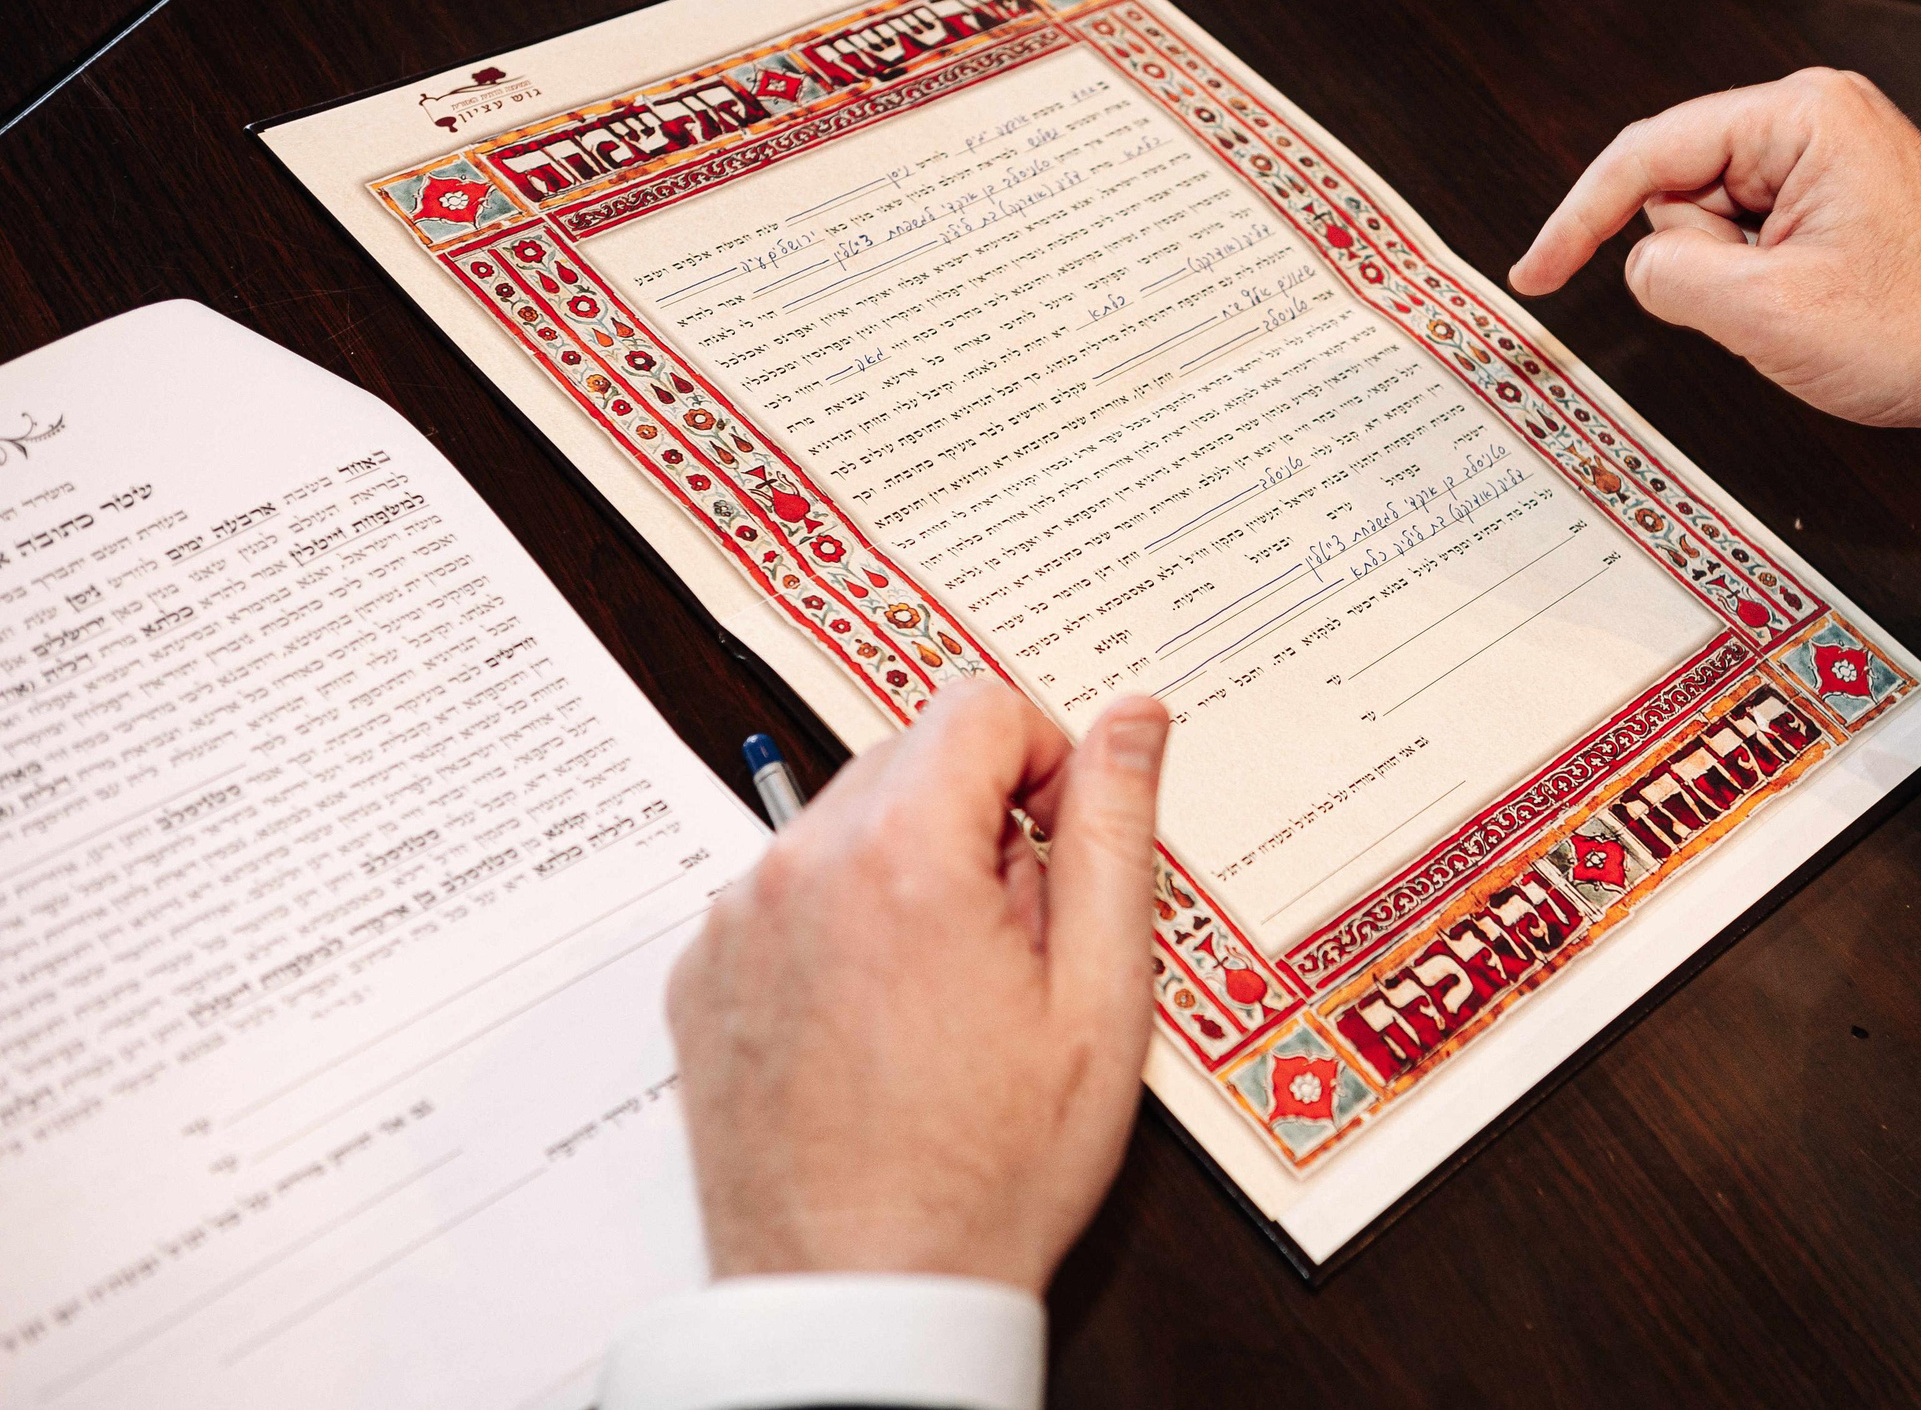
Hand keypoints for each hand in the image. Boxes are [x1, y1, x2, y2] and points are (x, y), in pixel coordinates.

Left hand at [666, 680, 1169, 1292]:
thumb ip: (1115, 834)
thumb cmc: (986, 1174)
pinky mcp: (703, 976)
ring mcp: (736, 924)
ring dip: (910, 868)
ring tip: (951, 995)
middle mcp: (799, 870)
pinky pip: (789, 891)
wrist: (864, 1298)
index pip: (981, 705)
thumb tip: (1134, 723)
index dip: (1049, 760)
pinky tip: (885, 1021)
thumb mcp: (1101, 999)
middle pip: (911, 754)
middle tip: (1019, 941)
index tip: (1066, 841)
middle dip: (981, 818)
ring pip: (847, 821)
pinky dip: (843, 921)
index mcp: (902, 859)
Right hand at [1509, 68, 1920, 478]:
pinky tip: (1820, 308)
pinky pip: (1756, 238)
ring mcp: (1833, 156)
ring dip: (1736, 280)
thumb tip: (1638, 264)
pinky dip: (1763, 284)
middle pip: (1682, 184)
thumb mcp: (1767, 315)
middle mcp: (1818, 117)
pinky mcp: (1842, 197)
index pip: (1649, 152)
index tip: (1535, 272)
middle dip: (1699, 260)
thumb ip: (1670, 276)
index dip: (1578, 216)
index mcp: (1803, 116)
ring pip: (1716, 220)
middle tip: (1767, 306)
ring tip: (1810, 309)